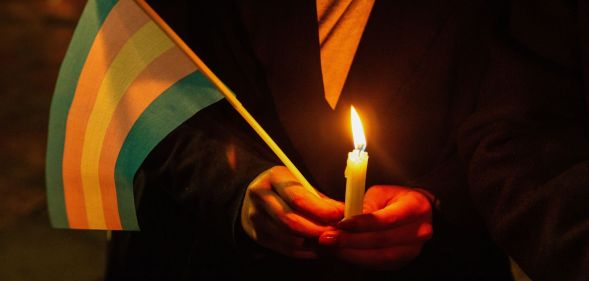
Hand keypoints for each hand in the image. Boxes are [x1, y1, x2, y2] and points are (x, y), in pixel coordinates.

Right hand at [241, 166, 343, 258]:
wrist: (258, 193)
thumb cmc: (286, 187)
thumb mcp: (301, 183)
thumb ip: (320, 199)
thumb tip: (344, 213)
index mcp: (274, 177)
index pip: (298, 198)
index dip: (321, 210)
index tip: (339, 216)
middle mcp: (260, 197)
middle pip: (291, 221)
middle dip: (318, 230)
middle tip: (338, 233)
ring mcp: (255, 218)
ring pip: (289, 239)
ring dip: (314, 243)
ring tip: (331, 241)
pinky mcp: (257, 235)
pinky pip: (285, 249)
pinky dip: (306, 252)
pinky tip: (319, 249)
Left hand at [318, 185, 432, 268]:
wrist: (416, 212)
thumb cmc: (394, 199)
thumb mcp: (380, 193)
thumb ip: (364, 207)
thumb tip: (343, 223)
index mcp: (414, 207)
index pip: (387, 219)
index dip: (362, 224)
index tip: (341, 224)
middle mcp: (418, 232)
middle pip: (382, 241)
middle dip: (351, 241)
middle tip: (329, 238)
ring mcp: (412, 250)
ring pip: (379, 257)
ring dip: (352, 254)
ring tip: (332, 247)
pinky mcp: (402, 262)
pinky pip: (378, 265)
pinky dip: (357, 260)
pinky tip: (342, 253)